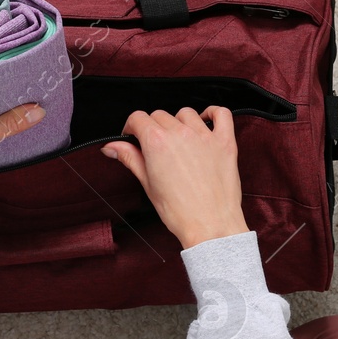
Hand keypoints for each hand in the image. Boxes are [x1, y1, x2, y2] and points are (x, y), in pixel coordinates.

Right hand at [102, 107, 247, 249]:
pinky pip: (221, 114)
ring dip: (178, 122)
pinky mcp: (225, 142)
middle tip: (154, 146)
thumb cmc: (180, 211)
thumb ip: (129, 158)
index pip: (138, 118)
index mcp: (157, 142)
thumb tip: (112, 148)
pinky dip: (212, 113)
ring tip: (178, 139)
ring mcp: (204, 136)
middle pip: (159, 115)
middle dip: (152, 127)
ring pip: (185, 113)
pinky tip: (205, 121)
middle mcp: (180, 134)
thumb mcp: (147, 184)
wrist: (210, 225)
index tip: (132, 136)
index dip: (131, 127)